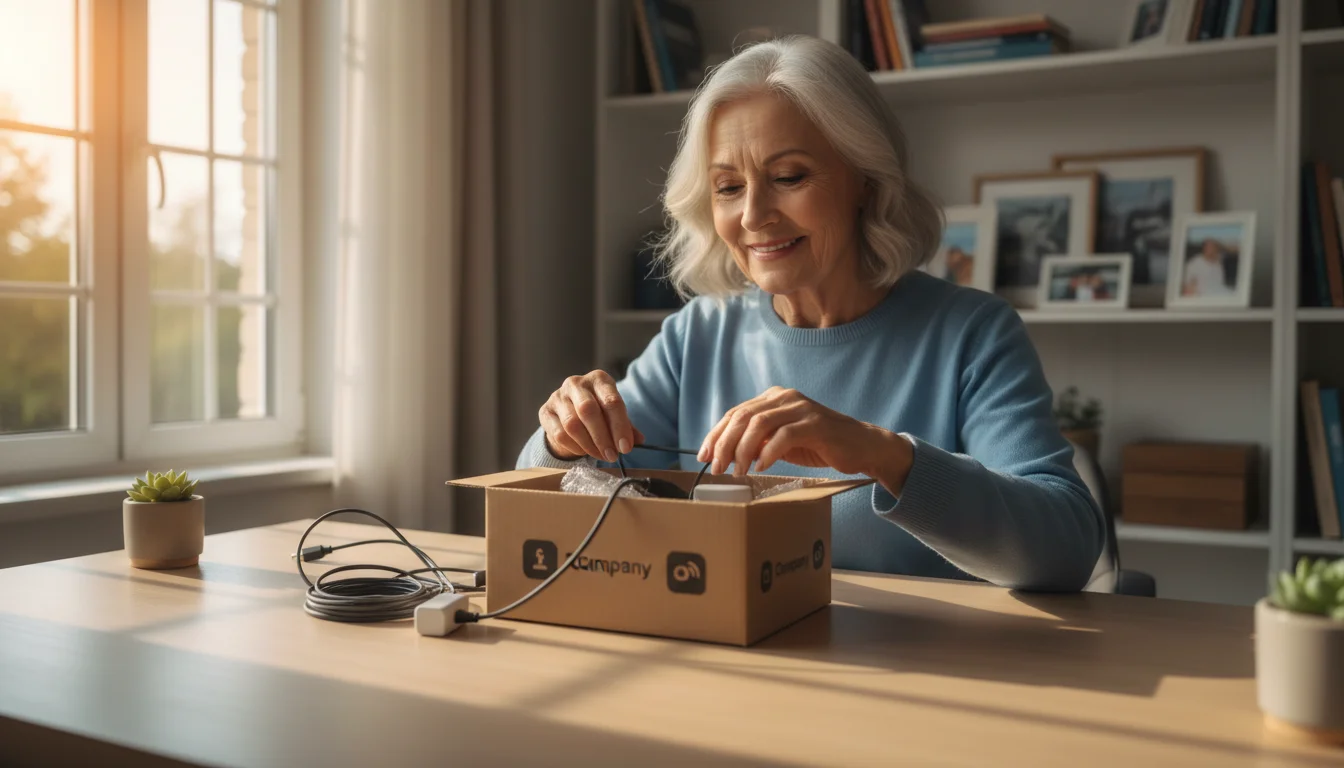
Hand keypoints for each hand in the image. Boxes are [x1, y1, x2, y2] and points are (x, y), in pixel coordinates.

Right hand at [538, 370, 642, 461]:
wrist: (569, 410)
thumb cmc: (598, 411)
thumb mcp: (614, 414)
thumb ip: (626, 426)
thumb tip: (638, 441)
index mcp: (599, 379)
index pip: (611, 401)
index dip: (620, 426)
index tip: (626, 447)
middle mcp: (576, 383)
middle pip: (588, 410)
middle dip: (602, 437)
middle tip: (612, 456)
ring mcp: (558, 396)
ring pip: (572, 424)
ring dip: (589, 445)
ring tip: (600, 455)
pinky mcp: (545, 411)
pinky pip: (559, 434)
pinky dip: (574, 447)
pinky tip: (584, 452)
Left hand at [697, 387, 912, 491]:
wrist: (860, 446)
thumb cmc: (818, 444)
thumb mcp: (781, 441)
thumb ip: (757, 440)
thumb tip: (725, 453)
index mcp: (773, 397)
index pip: (735, 413)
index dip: (716, 434)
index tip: (704, 455)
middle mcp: (785, 397)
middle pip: (743, 417)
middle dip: (725, 444)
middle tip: (718, 468)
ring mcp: (801, 408)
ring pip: (760, 424)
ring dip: (744, 450)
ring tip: (739, 471)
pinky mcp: (816, 424)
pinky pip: (785, 436)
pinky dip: (769, 452)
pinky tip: (762, 467)